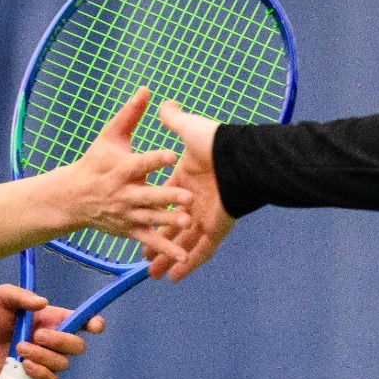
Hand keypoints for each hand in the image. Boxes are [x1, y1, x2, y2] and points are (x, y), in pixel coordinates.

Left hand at [0, 284, 105, 378]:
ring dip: (43, 356)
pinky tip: (23, 365)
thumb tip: (43, 302)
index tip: (94, 326)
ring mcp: (45, 361)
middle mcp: (52, 341)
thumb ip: (21, 295)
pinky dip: (40, 372)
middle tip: (38, 335)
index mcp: (51, 319)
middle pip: (78, 346)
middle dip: (62, 341)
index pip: (82, 321)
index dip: (94, 323)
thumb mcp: (0, 298)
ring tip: (19, 348)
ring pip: (63, 364)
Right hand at [64, 87, 192, 264]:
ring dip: (168, 222)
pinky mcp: (131, 230)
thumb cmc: (95, 162)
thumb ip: (130, 114)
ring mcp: (128, 214)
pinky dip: (165, 251)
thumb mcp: (110, 136)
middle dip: (167, 197)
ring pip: (152, 219)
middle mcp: (125, 193)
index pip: (141, 162)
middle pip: (149, 195)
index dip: (155, 159)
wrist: (73, 197)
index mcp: (122, 168)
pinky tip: (182, 258)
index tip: (172, 155)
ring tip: (186, 223)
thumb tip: (146, 89)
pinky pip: (150, 241)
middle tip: (187, 196)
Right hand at [148, 100, 232, 280]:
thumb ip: (173, 119)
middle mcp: (195, 202)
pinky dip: (189, 264)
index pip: (165, 200)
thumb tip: (163, 102)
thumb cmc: (214, 144)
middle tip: (142, 258)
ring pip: (184, 243)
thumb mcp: (188, 129)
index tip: (139, 223)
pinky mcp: (217, 229)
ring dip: (169, 259)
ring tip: (152, 275)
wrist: (238, 160)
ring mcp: (207, 217)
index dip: (153, 212)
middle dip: (158, 243)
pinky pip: (202, 251)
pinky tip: (175, 277)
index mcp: (186, 181)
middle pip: (172, 227)